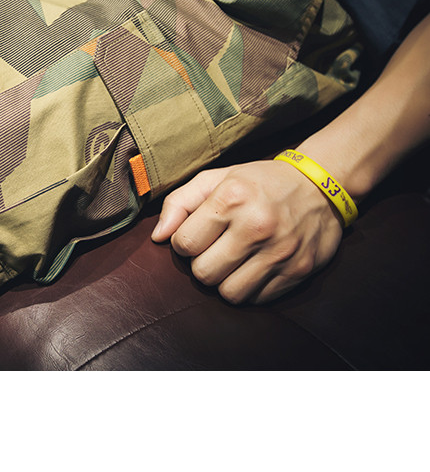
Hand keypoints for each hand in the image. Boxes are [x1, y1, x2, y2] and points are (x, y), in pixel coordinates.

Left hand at [151, 160, 343, 303]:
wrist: (320, 186)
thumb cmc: (258, 182)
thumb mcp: (216, 178)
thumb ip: (180, 203)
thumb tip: (157, 237)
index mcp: (231, 198)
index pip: (183, 244)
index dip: (184, 242)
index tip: (197, 234)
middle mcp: (256, 226)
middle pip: (204, 273)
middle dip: (202, 264)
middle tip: (214, 250)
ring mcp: (280, 251)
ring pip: (229, 293)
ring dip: (225, 281)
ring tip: (233, 261)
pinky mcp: (298, 271)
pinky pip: (258, 299)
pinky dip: (250, 288)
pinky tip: (254, 267)